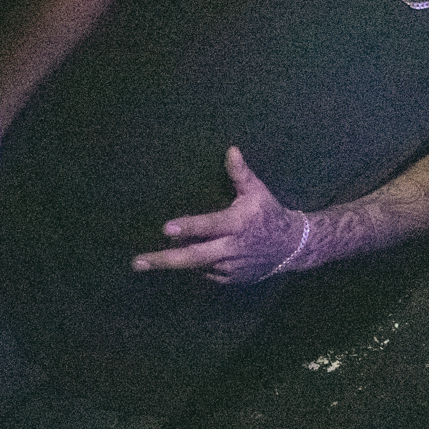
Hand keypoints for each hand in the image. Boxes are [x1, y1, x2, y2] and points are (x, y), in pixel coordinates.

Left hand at [132, 147, 305, 283]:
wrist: (291, 247)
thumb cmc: (268, 213)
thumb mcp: (257, 191)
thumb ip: (240, 173)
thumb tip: (230, 149)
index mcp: (237, 224)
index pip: (210, 225)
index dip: (189, 227)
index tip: (166, 228)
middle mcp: (232, 249)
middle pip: (194, 257)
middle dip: (164, 260)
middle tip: (137, 262)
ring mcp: (230, 268)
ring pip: (196, 267)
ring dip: (174, 262)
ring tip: (147, 261)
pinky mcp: (230, 279)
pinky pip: (205, 273)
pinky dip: (194, 266)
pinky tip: (183, 258)